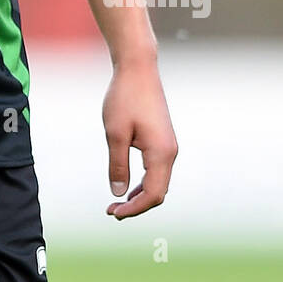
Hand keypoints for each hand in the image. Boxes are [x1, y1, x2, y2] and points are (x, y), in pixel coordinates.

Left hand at [102, 58, 177, 219]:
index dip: (134, 209)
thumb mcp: (115, 134)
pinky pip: (157, 169)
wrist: (138, 69)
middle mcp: (170, 152)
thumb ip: (118, 165)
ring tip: (117, 203)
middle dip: (137, 205)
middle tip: (112, 211)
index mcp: (161, 153)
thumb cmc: (124, 98)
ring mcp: (168, 145)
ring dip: (140, 195)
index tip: (113, 212)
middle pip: (158, 192)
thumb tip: (118, 193)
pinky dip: (144, 182)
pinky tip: (128, 185)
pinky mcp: (163, 139)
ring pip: (158, 182)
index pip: (153, 194)